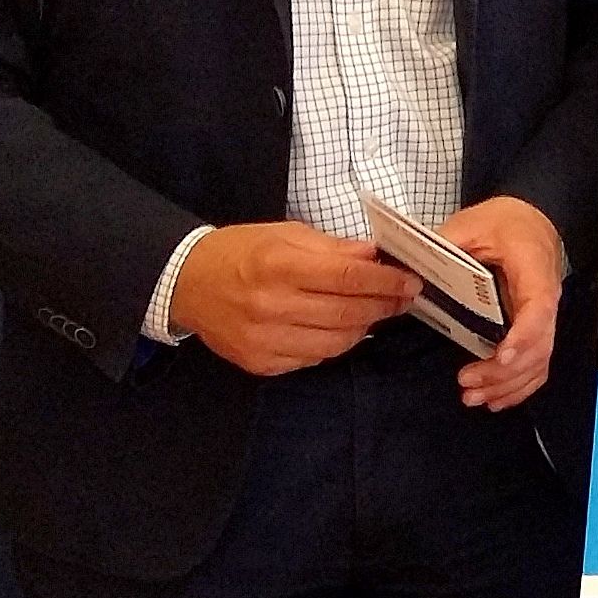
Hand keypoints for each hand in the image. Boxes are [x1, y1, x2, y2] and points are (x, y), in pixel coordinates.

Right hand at [170, 222, 419, 375]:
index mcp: (278, 265)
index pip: (348, 277)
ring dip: (364, 327)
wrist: (187, 283)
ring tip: (374, 312)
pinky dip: (334, 344)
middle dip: (384, 305)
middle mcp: (271, 305)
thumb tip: (376, 255)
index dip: (386, 281)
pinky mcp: (260, 362)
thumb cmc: (241, 252)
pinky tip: (341, 329)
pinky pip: (313, 359)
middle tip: (403, 298)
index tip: (410, 281)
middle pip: (347, 312)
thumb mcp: (285, 235)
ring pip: (336, 342)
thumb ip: (332, 248)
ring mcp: (264, 339)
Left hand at [436, 195, 564, 409]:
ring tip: (473, 397)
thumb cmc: (505, 222)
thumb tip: (408, 269)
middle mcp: (545, 300)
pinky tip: (496, 399)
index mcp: (534, 272)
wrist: (529, 219)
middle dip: (504, 373)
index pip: (538, 310)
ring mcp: (542, 318)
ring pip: (538, 363)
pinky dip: (518, 386)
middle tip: (467, 382)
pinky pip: (536, 365)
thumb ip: (445, 245)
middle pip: (538, 347)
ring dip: (509, 386)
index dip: (522, 338)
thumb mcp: (472, 224)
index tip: (499, 357)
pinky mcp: (534, 328)